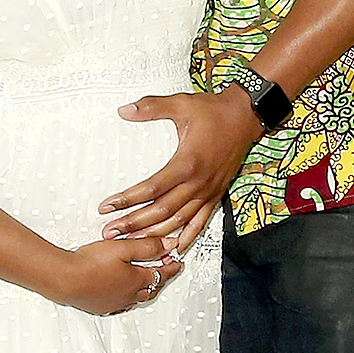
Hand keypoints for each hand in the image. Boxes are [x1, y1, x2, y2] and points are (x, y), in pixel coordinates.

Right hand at [49, 235, 182, 314]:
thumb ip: (148, 246)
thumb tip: (169, 245)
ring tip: (148, 280)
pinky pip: (123, 305)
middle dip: (162, 277)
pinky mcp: (102, 307)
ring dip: (147, 288)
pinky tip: (125, 294)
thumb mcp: (123, 248)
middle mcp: (129, 295)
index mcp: (138, 280)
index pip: (162, 273)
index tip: (178, 261)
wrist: (65, 278)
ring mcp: (116, 303)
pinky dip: (130, 298)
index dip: (172, 266)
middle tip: (166, 268)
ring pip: (139, 297)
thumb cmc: (90, 263)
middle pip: (153, 287)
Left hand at [99, 86, 260, 246]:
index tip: (107, 206)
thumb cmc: (213, 111)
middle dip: (134, 224)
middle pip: (162, 211)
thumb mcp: (181, 103)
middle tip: (110, 232)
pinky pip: (201, 221)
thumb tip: (124, 110)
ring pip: (179, 220)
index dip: (127, 199)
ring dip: (155, 234)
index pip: (152, 188)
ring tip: (132, 242)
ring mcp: (208, 191)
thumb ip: (152, 107)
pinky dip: (188, 236)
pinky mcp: (216, 194)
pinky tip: (175, 248)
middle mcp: (198, 182)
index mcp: (187, 163)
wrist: (246, 116)